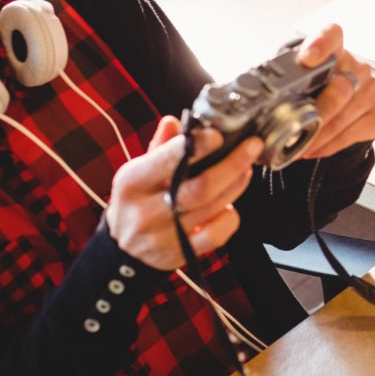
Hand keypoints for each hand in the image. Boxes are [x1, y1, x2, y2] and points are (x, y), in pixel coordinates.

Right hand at [103, 116, 262, 270]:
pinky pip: (216, 235)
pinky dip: (229, 218)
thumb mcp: (137, 172)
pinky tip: (229, 206)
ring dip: (236, 184)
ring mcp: (165, 235)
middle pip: (201, 187)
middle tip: (251, 146)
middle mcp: (148, 210)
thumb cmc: (135, 203)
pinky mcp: (181, 254)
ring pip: (213, 207)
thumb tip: (174, 122)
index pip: (168, 160)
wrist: (122, 252)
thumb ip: (159, 148)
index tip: (217, 135)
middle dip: (232, 164)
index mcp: (133, 182)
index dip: (197, 146)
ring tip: (246, 168)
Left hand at [295, 23, 374, 158]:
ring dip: (319, 136)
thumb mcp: (303, 73)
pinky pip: (351, 134)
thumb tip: (255, 91)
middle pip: (339, 89)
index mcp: (333, 49)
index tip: (308, 59)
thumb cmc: (319, 83)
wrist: (347, 97)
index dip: (320, 46)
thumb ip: (287, 75)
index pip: (331, 37)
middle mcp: (356, 67)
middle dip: (316, 113)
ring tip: (299, 146)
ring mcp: (369, 90)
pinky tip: (315, 148)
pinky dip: (329, 145)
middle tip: (297, 128)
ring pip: (344, 117)